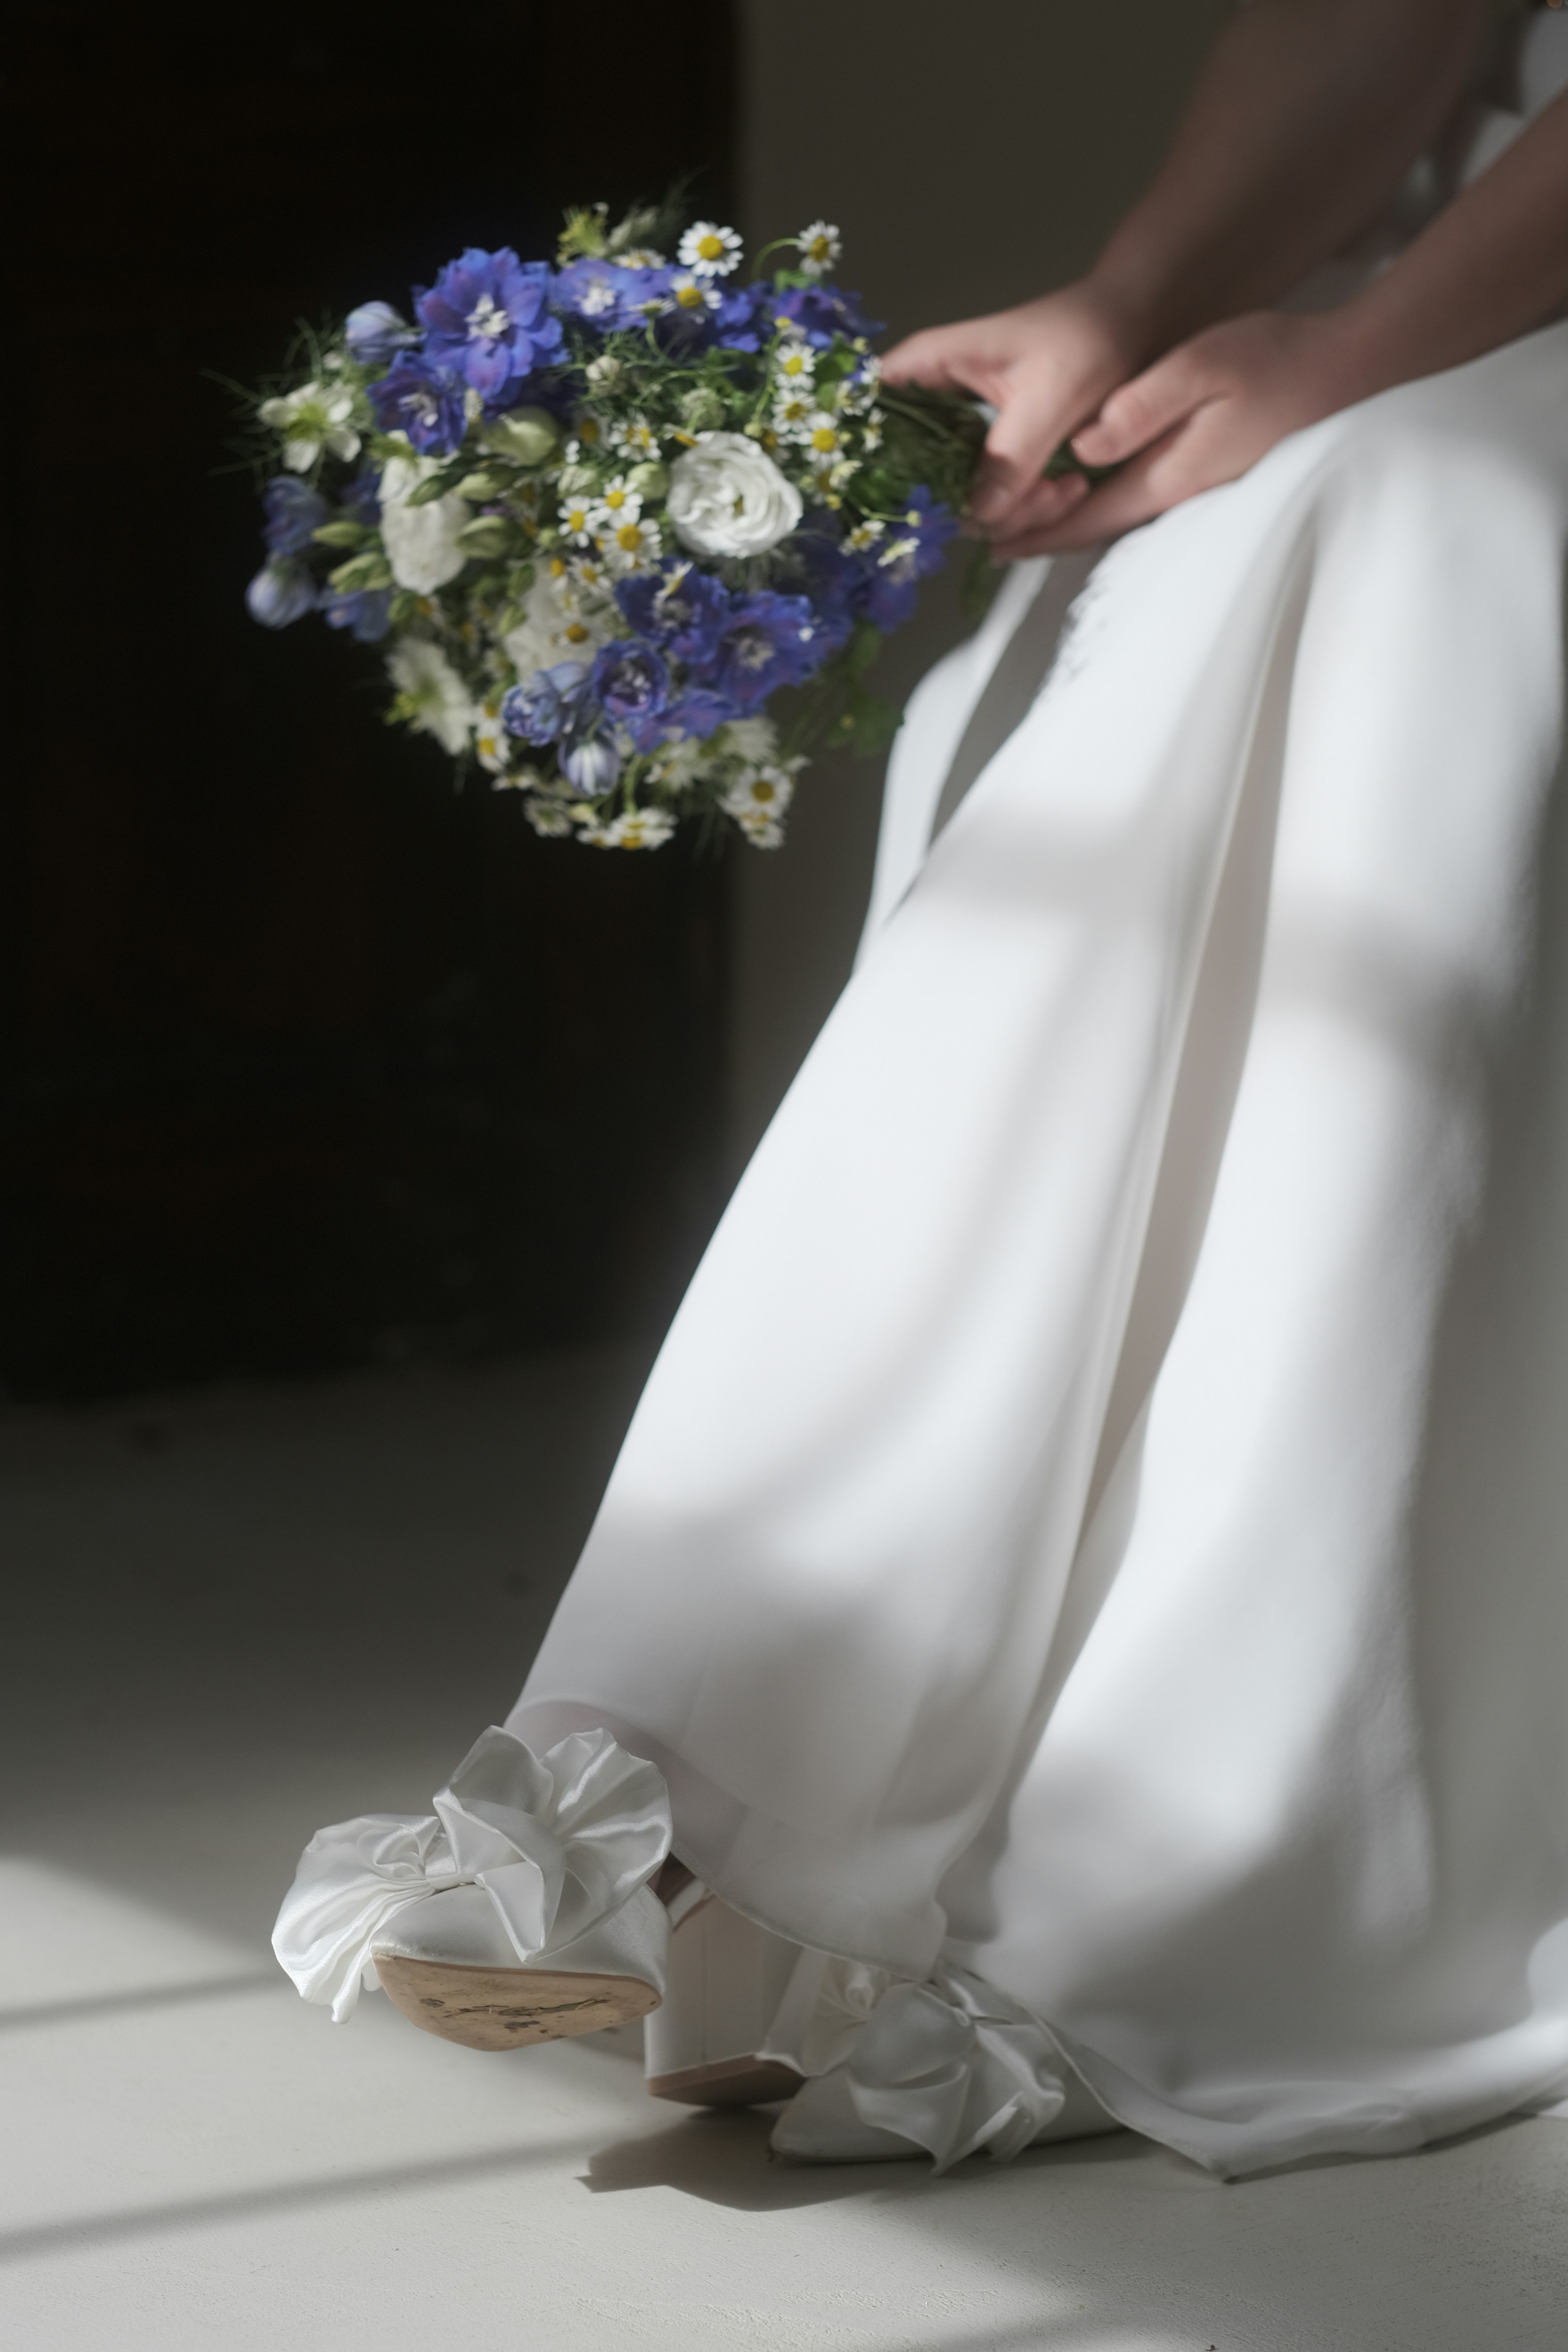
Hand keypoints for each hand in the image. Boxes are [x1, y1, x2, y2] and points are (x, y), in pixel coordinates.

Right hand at [880, 282, 1149, 542]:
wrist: (1134, 325)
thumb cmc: (1090, 337)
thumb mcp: (1051, 396)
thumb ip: (1012, 455)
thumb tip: (977, 516)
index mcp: (930, 366)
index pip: (866, 415)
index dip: (871, 461)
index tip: (914, 501)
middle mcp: (935, 402)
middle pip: (913, 476)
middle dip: (970, 505)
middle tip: (1036, 500)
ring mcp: (961, 432)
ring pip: (958, 498)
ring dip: (1012, 513)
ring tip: (1068, 490)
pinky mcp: (990, 454)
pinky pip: (991, 500)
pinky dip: (1028, 508)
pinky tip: (1068, 491)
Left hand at [988, 308, 1373, 558]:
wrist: (1342, 373)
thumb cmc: (1278, 361)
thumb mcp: (1203, 365)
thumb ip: (1141, 405)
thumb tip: (1084, 444)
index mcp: (1166, 476)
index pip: (1084, 518)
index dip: (1034, 534)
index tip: (990, 543)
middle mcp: (1174, 494)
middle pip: (1091, 527)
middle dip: (1040, 537)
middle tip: (989, 539)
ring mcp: (1191, 487)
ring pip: (1111, 514)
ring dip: (1065, 520)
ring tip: (1019, 519)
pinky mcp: (1202, 472)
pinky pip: (1135, 495)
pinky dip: (1097, 499)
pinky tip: (1078, 486)